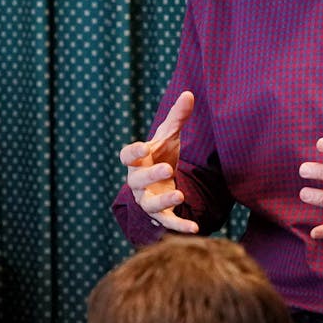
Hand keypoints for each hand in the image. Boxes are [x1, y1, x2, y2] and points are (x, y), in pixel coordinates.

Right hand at [118, 90, 198, 233]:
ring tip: (179, 194)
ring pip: (150, 203)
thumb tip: (189, 93)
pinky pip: (167, 222)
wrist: (162, 182)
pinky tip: (195, 228)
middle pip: (138, 180)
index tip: (143, 148)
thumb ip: (177, 118)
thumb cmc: (161, 155)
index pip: (127, 156)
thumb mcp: (169, 137)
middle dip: (151, 174)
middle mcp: (138, 182)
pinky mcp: (161, 214)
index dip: (133, 152)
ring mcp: (148, 199)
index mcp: (137, 161)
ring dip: (163, 199)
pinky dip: (179, 226)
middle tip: (167, 168)